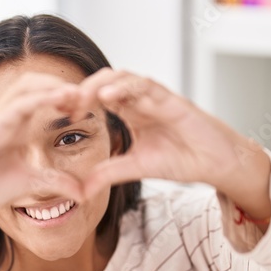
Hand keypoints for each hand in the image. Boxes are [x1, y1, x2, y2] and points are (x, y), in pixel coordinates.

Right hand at [0, 72, 84, 223]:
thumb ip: (56, 183)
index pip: (46, 99)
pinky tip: (61, 100)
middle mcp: (10, 116)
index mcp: (19, 126)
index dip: (69, 99)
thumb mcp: (31, 185)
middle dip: (64, 85)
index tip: (88, 111)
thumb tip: (83, 193)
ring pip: (29, 84)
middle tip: (86, 99)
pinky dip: (42, 97)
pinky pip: (20, 102)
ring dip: (54, 85)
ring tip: (77, 95)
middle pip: (39, 83)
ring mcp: (0, 117)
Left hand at [67, 68, 270, 222]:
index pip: (96, 99)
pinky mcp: (170, 98)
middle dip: (81, 91)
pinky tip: (108, 97)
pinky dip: (125, 88)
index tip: (56, 114)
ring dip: (98, 86)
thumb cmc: (180, 159)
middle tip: (61, 104)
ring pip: (121, 78)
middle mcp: (139, 99)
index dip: (76, 103)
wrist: (214, 162)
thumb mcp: (136, 168)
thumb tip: (79, 192)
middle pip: (103, 83)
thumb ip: (108, 174)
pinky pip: (145, 86)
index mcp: (129, 112)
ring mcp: (154, 96)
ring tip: (80, 98)